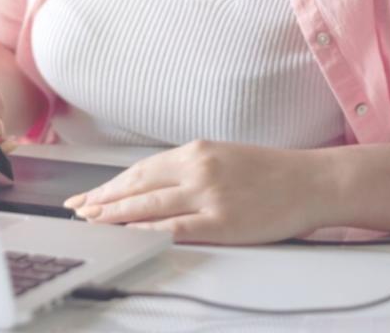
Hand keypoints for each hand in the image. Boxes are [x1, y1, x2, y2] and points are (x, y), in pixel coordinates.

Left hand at [61, 140, 336, 243]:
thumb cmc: (271, 172)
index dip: (110, 185)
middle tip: (77, 211)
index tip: (87, 196)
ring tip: (92, 224)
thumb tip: (154, 187)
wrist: (312, 181)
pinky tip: (128, 237)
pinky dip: (147, 232)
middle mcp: (197, 168)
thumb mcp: (224, 158)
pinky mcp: (222, 220)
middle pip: (138, 186)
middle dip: (103, 200)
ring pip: (149, 206)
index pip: (140, 170)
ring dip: (115, 216)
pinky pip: (175, 228)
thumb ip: (189, 170)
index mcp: (196, 151)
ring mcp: (208, 194)